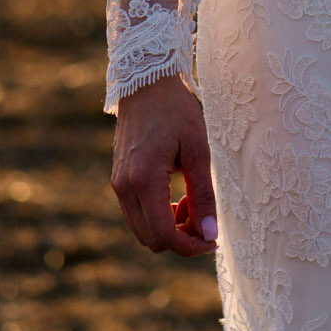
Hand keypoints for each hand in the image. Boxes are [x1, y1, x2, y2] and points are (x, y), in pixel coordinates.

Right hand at [112, 72, 218, 256]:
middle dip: (181, 239)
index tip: (213, 239)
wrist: (146, 84)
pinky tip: (178, 197)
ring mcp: (117, 185)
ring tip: (193, 202)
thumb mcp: (198, 150)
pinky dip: (158, 216)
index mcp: (144, 180)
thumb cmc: (177, 111)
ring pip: (142, 230)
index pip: (163, 236)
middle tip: (205, 217)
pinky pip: (137, 215)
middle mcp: (124, 188)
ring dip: (170, 228)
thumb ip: (203, 195)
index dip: (190, 246)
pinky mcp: (118, 180)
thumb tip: (210, 233)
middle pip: (151, 240)